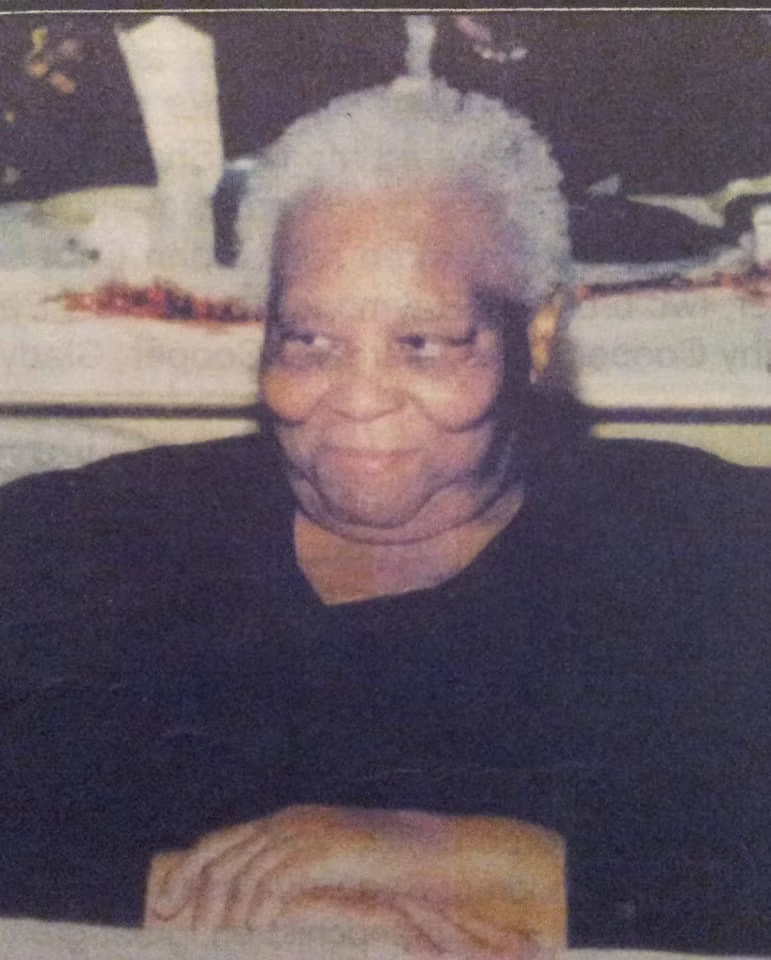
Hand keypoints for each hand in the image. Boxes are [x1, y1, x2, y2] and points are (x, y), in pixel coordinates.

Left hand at [145, 804, 565, 953]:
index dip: (188, 870)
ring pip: (245, 871)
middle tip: (186, 933)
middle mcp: (290, 822)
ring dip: (226, 910)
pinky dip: (260, 905)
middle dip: (196, 895)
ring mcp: (309, 833)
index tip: (166, 903)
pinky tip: (258, 928)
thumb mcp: (332, 873)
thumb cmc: (387, 871)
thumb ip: (297, 882)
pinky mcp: (327, 851)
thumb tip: (261, 914)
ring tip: (218, 940)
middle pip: (222, 855)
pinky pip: (278, 878)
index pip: (220, 841)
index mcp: (286, 823)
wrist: (437, 855)